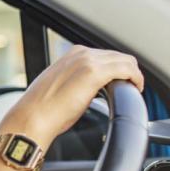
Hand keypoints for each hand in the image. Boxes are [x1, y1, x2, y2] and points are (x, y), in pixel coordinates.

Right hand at [0, 45, 144, 145]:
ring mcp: (88, 61)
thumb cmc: (42, 109)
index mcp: (72, 54)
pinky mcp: (95, 73)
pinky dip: (136, 79)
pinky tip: (135, 90)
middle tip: (129, 89)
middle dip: (127, 71)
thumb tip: (87, 90)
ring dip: (133, 75)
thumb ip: (76, 80)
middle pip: (118, 56)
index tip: (120, 83)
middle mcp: (81, 53)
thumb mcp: (61, 86)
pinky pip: (128, 70)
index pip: (106, 55)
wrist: (33, 117)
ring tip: (132, 91)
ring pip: (126, 60)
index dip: (117, 69)